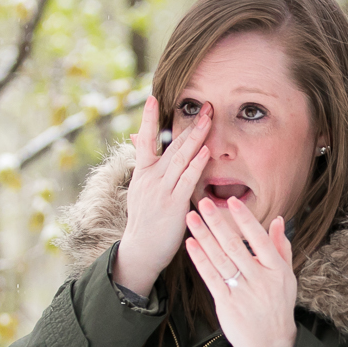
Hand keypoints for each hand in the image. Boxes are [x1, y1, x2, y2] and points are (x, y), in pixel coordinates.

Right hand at [113, 96, 210, 296]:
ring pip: (180, 158)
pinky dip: (197, 164)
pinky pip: (187, 180)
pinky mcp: (173, 204)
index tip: (153, 98)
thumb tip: (138, 141)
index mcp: (142, 173)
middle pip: (171, 145)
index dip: (149, 119)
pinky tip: (206, 152)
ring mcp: (161, 190)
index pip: (145, 140)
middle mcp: (151, 177)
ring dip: (196, 137)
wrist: (140, 249)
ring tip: (209, 120)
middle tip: (206, 105)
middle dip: (190, 124)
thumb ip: (144, 166)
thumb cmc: (145, 221)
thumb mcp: (140, 190)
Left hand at [185, 196, 297, 346]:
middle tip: (203, 202)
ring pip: (220, 258)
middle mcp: (260, 278)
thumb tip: (279, 220)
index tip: (232, 201)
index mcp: (277, 269)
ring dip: (204, 236)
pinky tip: (190, 244)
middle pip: (235, 245)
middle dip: (217, 221)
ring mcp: (243, 291)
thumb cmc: (278, 306)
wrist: (272, 343)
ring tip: (191, 218)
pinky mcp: (227, 303)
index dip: (245, 219)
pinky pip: (211, 277)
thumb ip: (282, 247)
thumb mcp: (287, 276)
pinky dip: (200, 260)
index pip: (259, 238)